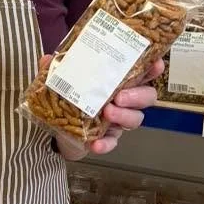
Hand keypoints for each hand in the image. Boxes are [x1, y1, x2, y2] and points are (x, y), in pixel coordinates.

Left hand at [43, 56, 163, 160]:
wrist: (56, 128)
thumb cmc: (69, 97)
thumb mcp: (62, 80)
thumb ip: (57, 70)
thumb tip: (47, 59)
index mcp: (118, 80)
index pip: (143, 71)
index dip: (153, 68)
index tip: (156, 65)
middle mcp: (124, 100)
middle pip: (147, 97)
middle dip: (138, 95)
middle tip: (120, 96)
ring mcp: (118, 121)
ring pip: (135, 119)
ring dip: (124, 116)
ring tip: (108, 113)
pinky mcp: (106, 139)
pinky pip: (112, 143)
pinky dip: (105, 144)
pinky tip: (95, 144)